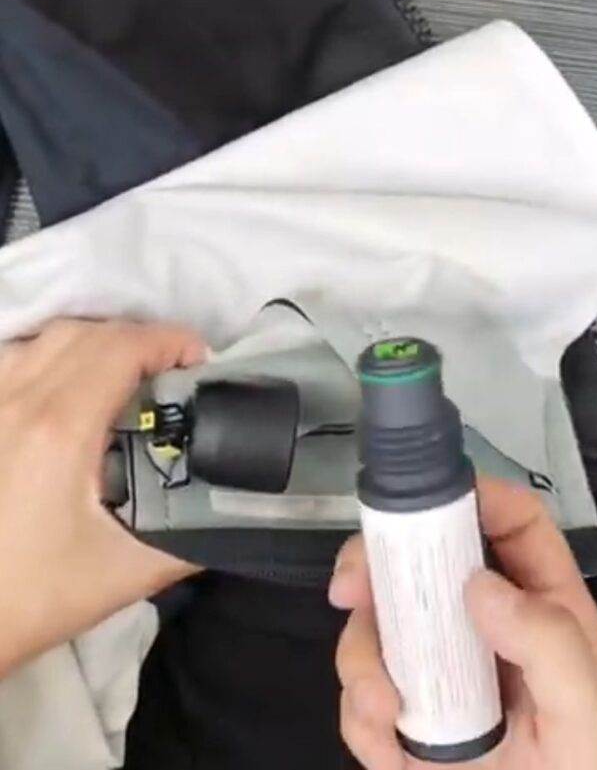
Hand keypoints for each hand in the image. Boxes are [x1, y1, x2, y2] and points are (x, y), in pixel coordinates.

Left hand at [0, 319, 205, 676]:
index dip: (171, 342)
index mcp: (59, 431)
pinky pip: (13, 361)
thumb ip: (195, 538)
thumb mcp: (128, 573)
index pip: (122, 349)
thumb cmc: (34, 596)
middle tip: (175, 372)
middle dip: (142, 339)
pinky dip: (52, 357)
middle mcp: (15, 404)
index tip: (201, 363)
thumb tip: (240, 512)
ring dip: (96, 342)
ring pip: (44, 339)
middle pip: (87, 333)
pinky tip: (71, 389)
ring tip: (128, 374)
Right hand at [330, 476, 596, 769]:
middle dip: (380, 567)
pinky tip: (390, 757)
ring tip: (382, 714)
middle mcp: (486, 627)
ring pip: (380, 624)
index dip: (475, 497)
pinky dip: (360, 718)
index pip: (514, 526)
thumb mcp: (586, 714)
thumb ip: (550, 643)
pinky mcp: (405, 716)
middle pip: (425, 561)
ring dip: (364, 662)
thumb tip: (479, 583)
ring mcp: (441, 670)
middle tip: (350, 588)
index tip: (425, 503)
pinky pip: (361, 692)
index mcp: (543, 608)